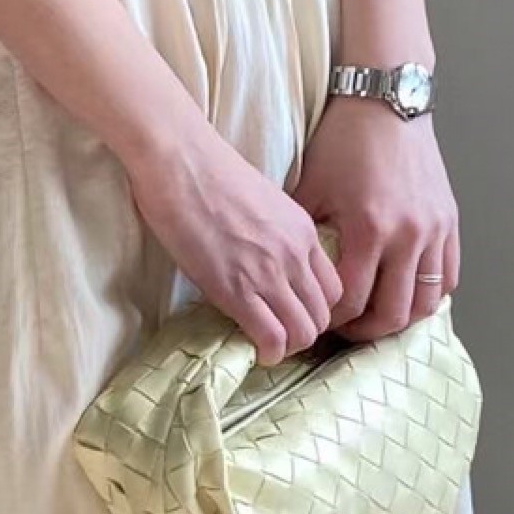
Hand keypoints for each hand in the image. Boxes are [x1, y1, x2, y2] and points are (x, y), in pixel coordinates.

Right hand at [125, 123, 340, 365]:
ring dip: (288, 346)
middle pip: (322, 315)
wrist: (180, 161)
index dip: (315, 308)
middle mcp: (295, 254)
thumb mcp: (262, 201)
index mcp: (302, 231)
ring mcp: (268, 273)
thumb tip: (265, 259)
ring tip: (267, 345)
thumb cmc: (207, 173)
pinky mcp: (236, 289)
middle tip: (278, 334)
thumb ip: (275, 234)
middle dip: (304, 332)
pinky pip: (271, 337)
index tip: (292, 313)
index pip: (333, 287)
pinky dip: (268, 352)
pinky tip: (254, 350)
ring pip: (303, 332)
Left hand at [292, 94, 459, 341]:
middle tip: (346, 329)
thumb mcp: (311, 186)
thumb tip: (285, 273)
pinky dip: (428, 294)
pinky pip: (448, 277)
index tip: (318, 320)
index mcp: (369, 228)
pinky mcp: (449, 221)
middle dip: (365, 331)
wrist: (388, 100)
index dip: (332, 320)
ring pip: (427, 303)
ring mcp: (434, 230)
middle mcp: (408, 235)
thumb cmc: (344, 140)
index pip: (352, 300)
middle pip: (394, 314)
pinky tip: (405, 292)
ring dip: (401, 319)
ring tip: (377, 316)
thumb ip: (303, 234)